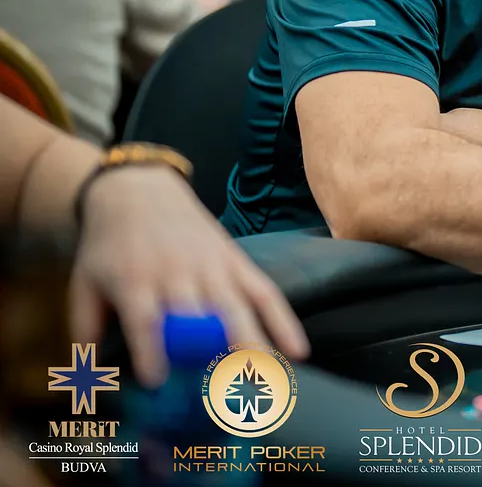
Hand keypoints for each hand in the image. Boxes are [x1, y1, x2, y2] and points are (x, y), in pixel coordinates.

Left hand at [70, 165, 309, 386]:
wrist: (139, 193)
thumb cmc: (110, 247)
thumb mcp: (83, 284)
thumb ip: (87, 330)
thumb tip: (94, 376)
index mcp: (135, 279)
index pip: (145, 317)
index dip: (152, 348)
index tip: (157, 380)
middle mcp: (178, 273)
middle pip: (200, 315)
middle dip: (212, 352)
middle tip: (225, 389)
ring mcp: (213, 267)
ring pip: (237, 306)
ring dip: (255, 340)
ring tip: (268, 373)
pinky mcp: (237, 262)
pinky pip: (265, 293)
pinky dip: (283, 321)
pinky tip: (297, 350)